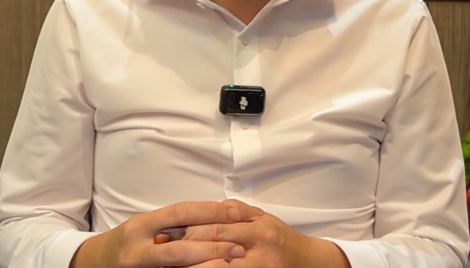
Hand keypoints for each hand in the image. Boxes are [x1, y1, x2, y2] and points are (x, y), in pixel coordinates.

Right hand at [70, 201, 245, 267]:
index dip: (209, 212)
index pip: (180, 213)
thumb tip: (216, 217)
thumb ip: (173, 224)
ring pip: (177, 267)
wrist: (91, 264)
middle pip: (180, 247)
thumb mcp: (145, 227)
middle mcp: (137, 248)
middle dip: (213, 246)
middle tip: (241, 247)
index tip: (235, 212)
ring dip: (206, 266)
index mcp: (140, 225)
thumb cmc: (127, 243)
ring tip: (231, 263)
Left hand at [180, 200, 349, 267]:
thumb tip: (207, 208)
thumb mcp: (263, 219)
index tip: (164, 234)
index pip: (215, 228)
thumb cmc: (281, 239)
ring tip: (170, 267)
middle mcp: (259, 248)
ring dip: (193, 267)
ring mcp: (259, 267)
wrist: (310, 263)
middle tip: (160, 253)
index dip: (186, 232)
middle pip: (214, 249)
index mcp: (257, 228)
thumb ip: (236, 211)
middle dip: (184, 251)